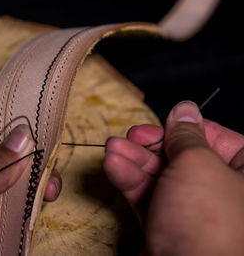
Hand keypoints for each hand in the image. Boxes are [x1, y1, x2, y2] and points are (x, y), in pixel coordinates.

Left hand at [0, 121, 60, 255]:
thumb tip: (22, 139)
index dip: (14, 129)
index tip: (41, 128)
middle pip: (8, 162)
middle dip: (31, 163)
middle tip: (48, 169)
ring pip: (17, 190)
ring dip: (36, 188)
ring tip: (51, 191)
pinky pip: (17, 219)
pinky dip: (33, 214)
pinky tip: (42, 208)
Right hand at [104, 101, 243, 254]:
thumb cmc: (206, 221)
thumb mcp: (196, 163)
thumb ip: (186, 134)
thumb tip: (184, 109)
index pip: (216, 138)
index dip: (184, 128)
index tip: (160, 124)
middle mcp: (221, 191)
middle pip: (181, 156)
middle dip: (150, 145)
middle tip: (129, 137)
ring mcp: (193, 210)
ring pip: (160, 175)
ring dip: (132, 160)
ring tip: (112, 150)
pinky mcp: (168, 224)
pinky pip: (149, 196)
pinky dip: (130, 181)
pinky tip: (114, 167)